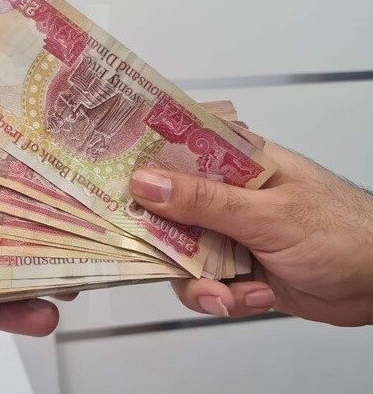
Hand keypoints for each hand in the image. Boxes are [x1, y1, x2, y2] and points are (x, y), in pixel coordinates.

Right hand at [130, 142, 372, 325]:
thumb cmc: (339, 232)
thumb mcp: (267, 214)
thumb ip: (204, 201)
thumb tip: (145, 183)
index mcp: (233, 162)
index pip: (174, 151)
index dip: (139, 166)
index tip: (109, 186)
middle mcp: (223, 195)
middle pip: (165, 211)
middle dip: (164, 244)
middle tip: (167, 259)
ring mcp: (225, 233)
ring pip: (179, 256)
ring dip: (200, 283)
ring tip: (227, 294)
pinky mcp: (232, 268)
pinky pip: (203, 284)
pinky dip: (224, 298)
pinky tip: (253, 296)